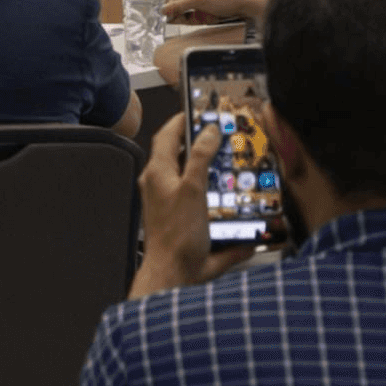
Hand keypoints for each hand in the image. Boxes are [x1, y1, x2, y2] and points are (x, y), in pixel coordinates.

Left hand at [129, 113, 255, 296]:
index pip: (166, 136)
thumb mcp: (193, 190)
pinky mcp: (179, 219)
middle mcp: (158, 186)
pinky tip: (228, 197)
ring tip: (223, 160)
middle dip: (194, 143)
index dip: (180, 121)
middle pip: (176, 155)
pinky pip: (194, 198)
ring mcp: (167, 203)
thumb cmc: (177, 236)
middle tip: (213, 134)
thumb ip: (200, 159)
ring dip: (203, 166)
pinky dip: (209, 192)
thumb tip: (207, 132)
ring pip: (186, 176)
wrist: (172, 275)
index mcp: (157, 174)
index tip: (195, 111)